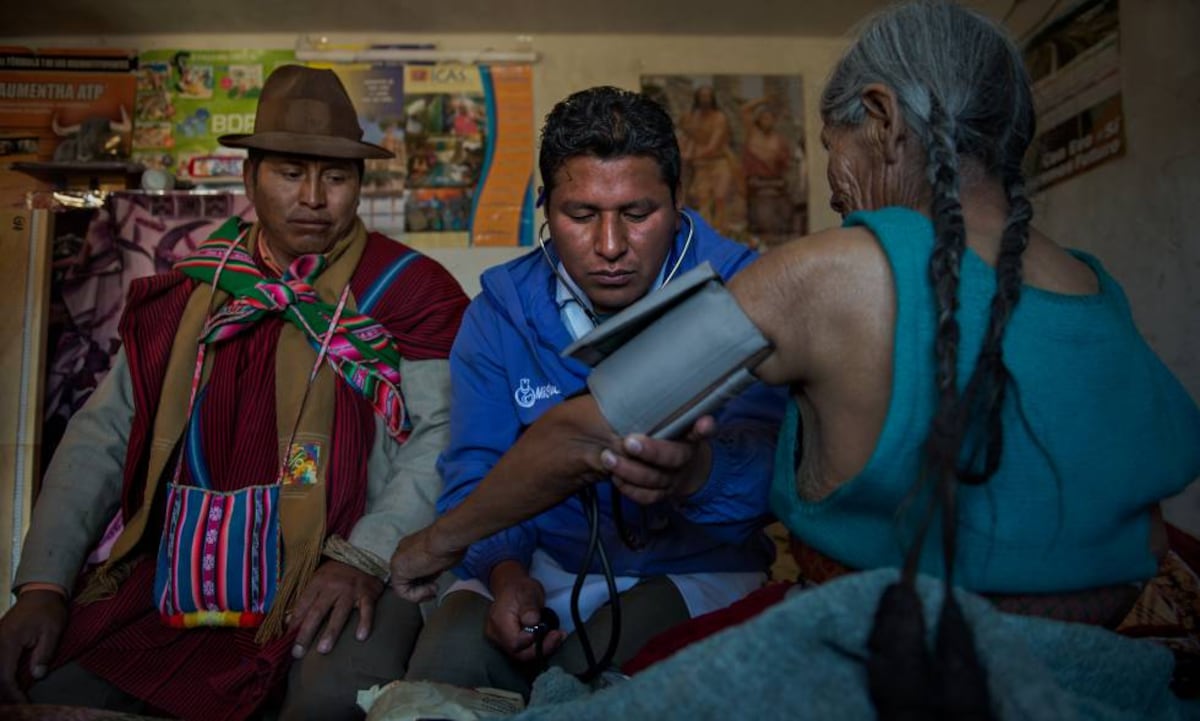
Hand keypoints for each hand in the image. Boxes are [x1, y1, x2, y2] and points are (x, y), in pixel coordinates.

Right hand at [0, 590, 68, 701]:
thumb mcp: (53, 631)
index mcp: (8, 641)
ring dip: (2, 686)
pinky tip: (10, 685)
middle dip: (5, 694)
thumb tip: (37, 676)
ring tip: (15, 698)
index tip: (24, 704)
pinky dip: (1, 676)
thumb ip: (44, 653)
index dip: (13, 694)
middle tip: (19, 705)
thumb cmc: (49, 610)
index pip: (5, 677)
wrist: (40, 592)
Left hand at [288, 560, 382, 658]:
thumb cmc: (338, 572)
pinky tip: (360, 637)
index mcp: (318, 582)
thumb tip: (288, 621)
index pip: (303, 605)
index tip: (286, 640)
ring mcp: (351, 591)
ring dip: (331, 632)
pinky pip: (366, 610)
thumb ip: (305, 599)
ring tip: (323, 650)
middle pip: (317, 612)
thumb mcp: (318, 579)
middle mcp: (333, 586)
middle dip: (306, 633)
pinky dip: (365, 622)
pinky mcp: (368, 593)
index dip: (294, 622)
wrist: (365, 554)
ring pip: (339, 613)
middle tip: (298, 652)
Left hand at [389, 527, 462, 602]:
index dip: (425, 581)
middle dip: (421, 588)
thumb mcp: (443, 558)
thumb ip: (434, 567)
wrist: (444, 539)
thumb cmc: (449, 544)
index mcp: (412, 547)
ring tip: (433, 588)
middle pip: (408, 578)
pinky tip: (429, 589)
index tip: (435, 584)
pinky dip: (417, 595)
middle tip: (434, 589)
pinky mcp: (397, 570)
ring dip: (420, 593)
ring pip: (403, 586)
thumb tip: (436, 573)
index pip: (414, 569)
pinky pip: (402, 591)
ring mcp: (397, 561)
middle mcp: (402, 552)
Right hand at [485, 562, 564, 662]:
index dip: (534, 641)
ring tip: (557, 636)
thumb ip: (529, 607)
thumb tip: (532, 621)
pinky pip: (523, 651)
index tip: (552, 632)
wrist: (511, 587)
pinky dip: (538, 647)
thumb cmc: (519, 589)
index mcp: (499, 622)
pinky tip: (550, 639)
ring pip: (522, 654)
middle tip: (558, 636)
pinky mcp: (508, 643)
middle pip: (519, 654)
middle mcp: (496, 636)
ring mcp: (500, 641)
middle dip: (541, 648)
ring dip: (542, 649)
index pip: (515, 643)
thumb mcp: (528, 592)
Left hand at [602, 415, 716, 504]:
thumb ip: (662, 405)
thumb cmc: (666, 434)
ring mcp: (674, 478)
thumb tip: (645, 376)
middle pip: (673, 458)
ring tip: (607, 457)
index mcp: (690, 435)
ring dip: (629, 470)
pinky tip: (615, 477)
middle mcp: (686, 457)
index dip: (704, 428)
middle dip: (651, 451)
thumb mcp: (668, 417)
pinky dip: (629, 489)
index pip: (701, 429)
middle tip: (628, 442)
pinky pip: (647, 497)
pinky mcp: (663, 494)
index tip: (704, 422)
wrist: (681, 469)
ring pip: (655, 480)